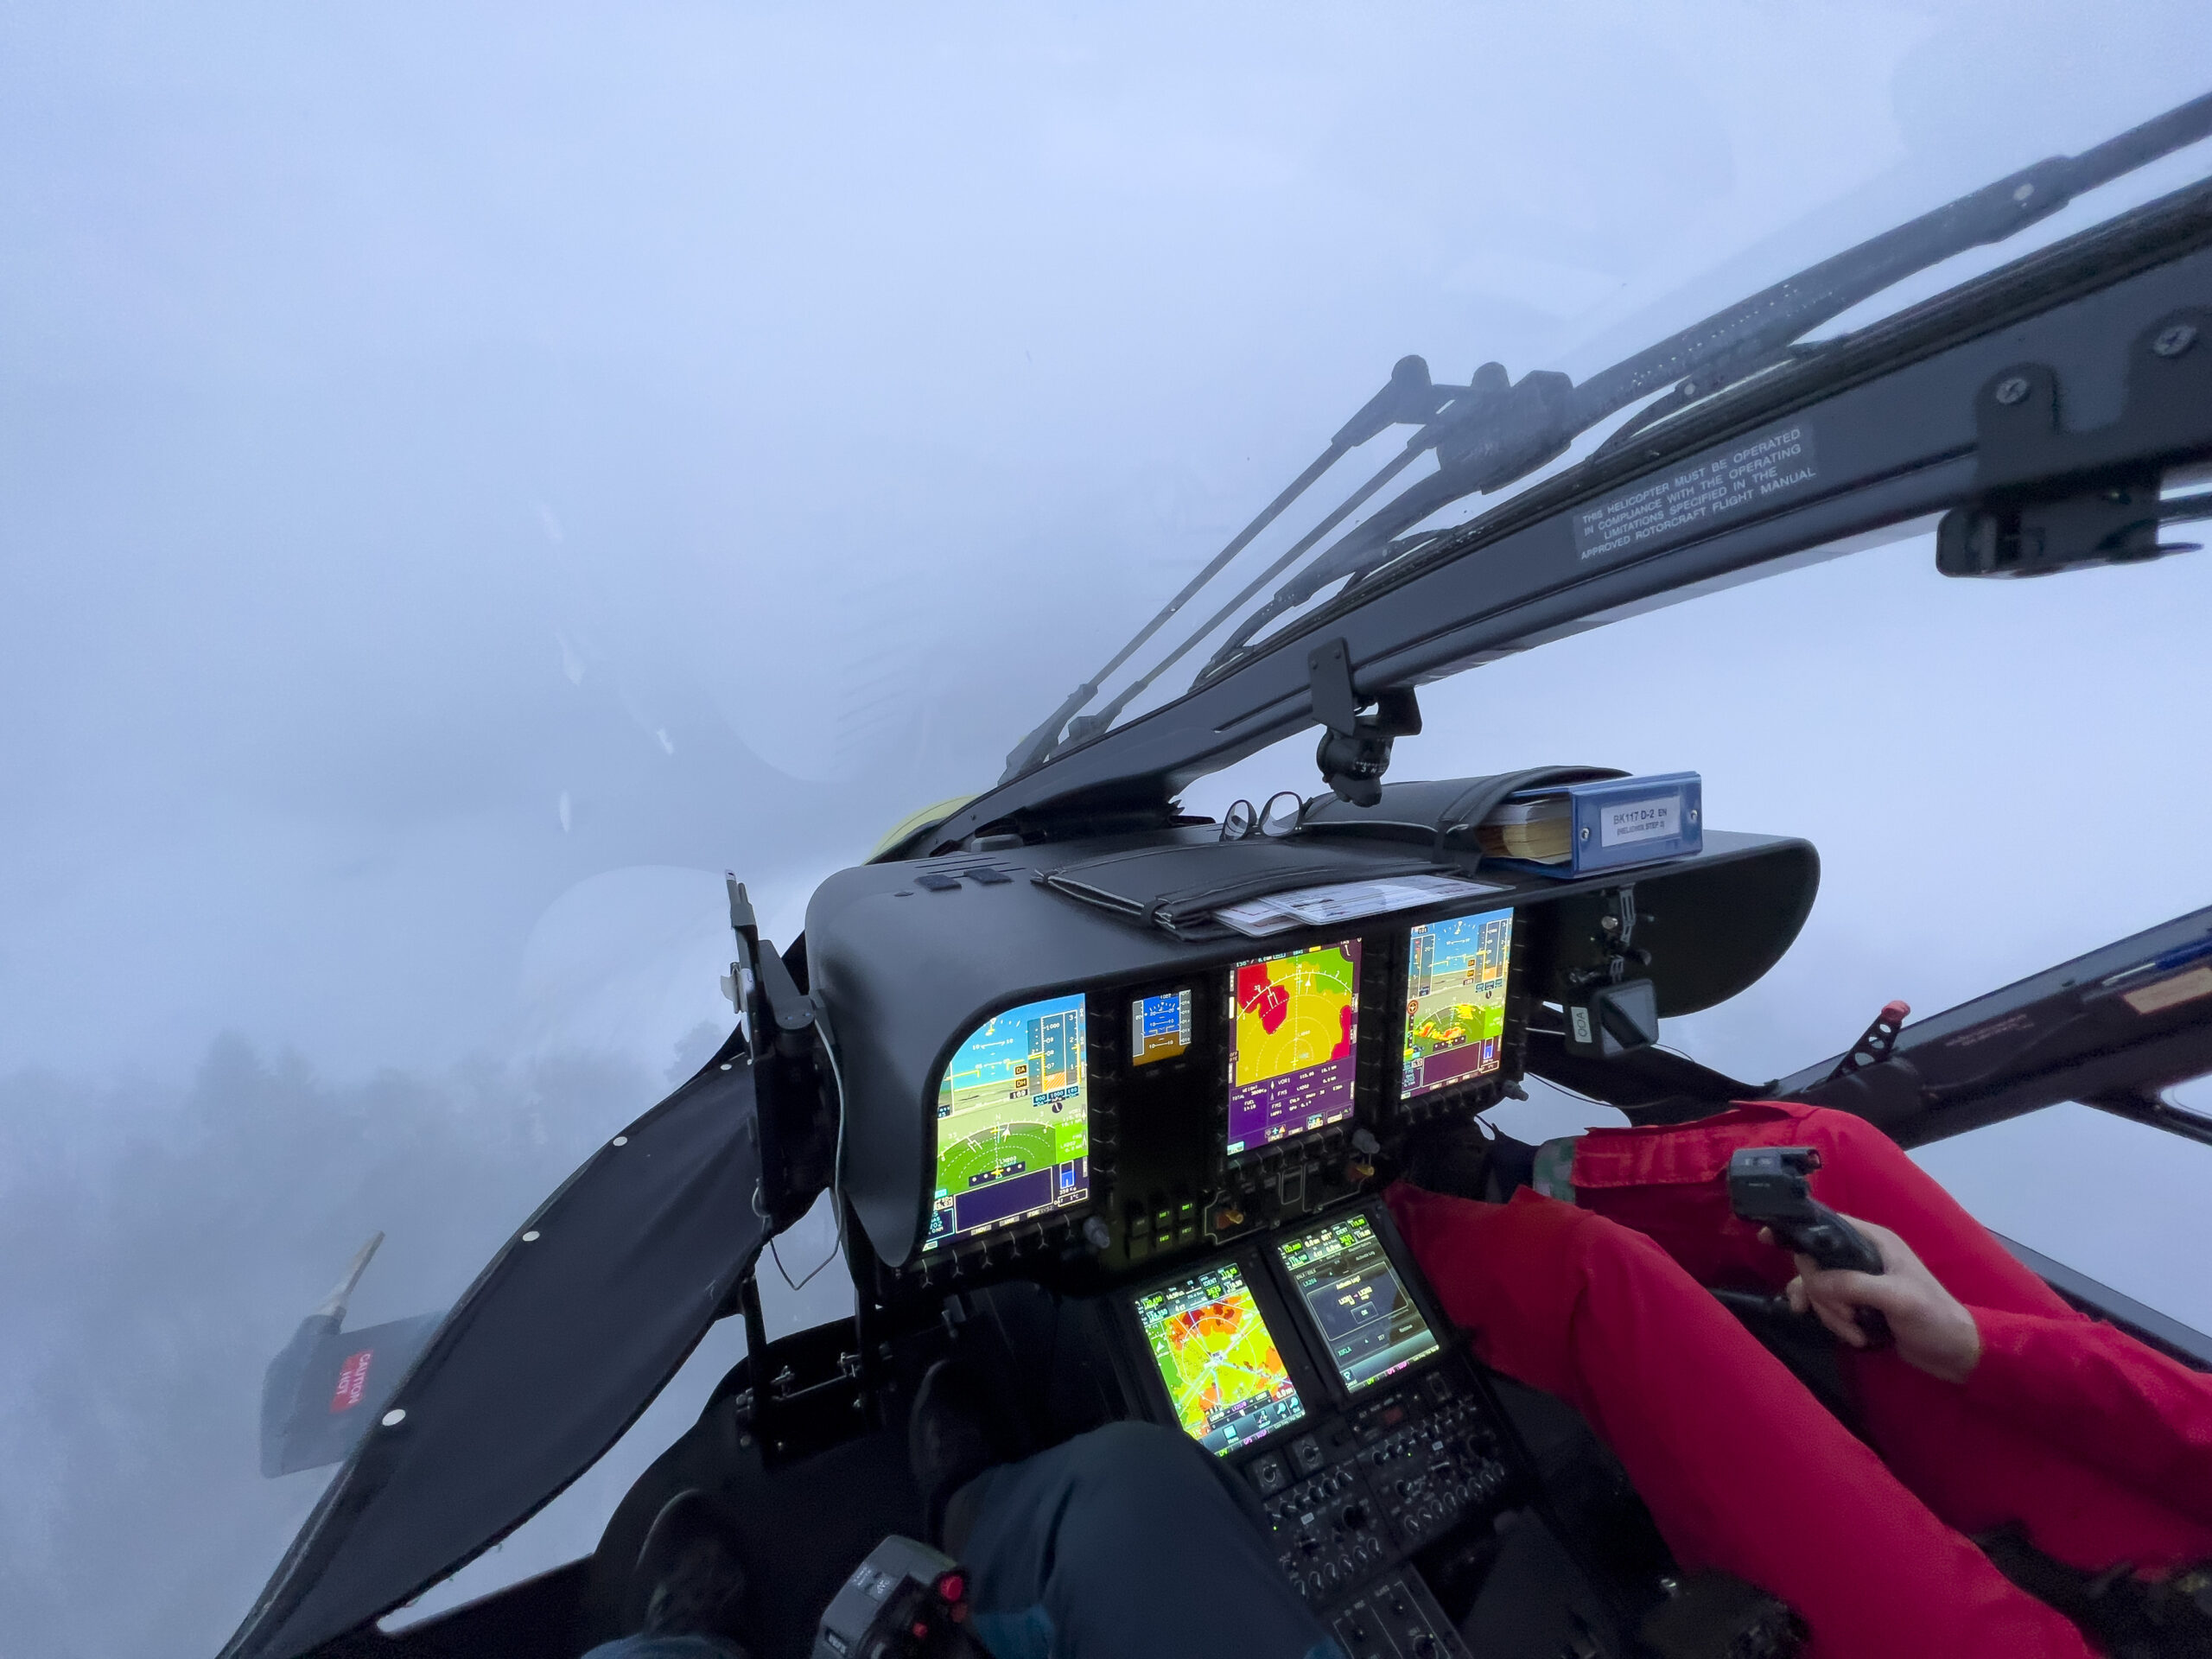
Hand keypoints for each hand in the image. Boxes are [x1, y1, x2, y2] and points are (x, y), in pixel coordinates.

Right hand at [1762, 1216, 1982, 1383]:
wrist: (1957, 1353)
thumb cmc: (1934, 1318)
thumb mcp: (1897, 1299)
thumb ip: (1854, 1285)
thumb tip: (1812, 1283)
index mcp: (1873, 1241)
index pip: (1825, 1224)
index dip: (1797, 1230)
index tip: (1768, 1238)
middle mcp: (1861, 1256)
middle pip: (1814, 1262)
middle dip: (1821, 1292)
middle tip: (1843, 1315)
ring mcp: (1858, 1281)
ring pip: (1817, 1287)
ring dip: (1828, 1313)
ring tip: (1855, 1333)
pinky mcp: (1857, 1304)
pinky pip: (1826, 1305)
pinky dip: (1832, 1321)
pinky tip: (1852, 1337)